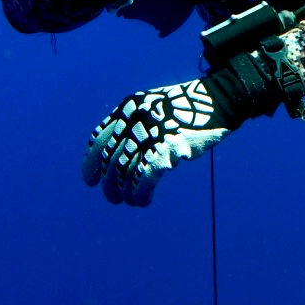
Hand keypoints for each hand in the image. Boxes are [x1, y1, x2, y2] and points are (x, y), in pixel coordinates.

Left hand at [82, 80, 228, 206]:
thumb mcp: (151, 108)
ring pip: (125, 172)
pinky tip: (143, 200)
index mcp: (126, 109)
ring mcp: (149, 134)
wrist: (214, 103)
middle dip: (109, 183)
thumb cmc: (183, 108)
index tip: (90, 180)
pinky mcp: (165, 149)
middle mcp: (133, 120)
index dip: (91, 163)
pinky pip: (144, 179)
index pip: (99, 140)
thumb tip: (115, 159)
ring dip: (125, 192)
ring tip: (130, 201)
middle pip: (111, 160)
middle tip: (112, 198)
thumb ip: (132, 125)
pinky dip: (141, 193)